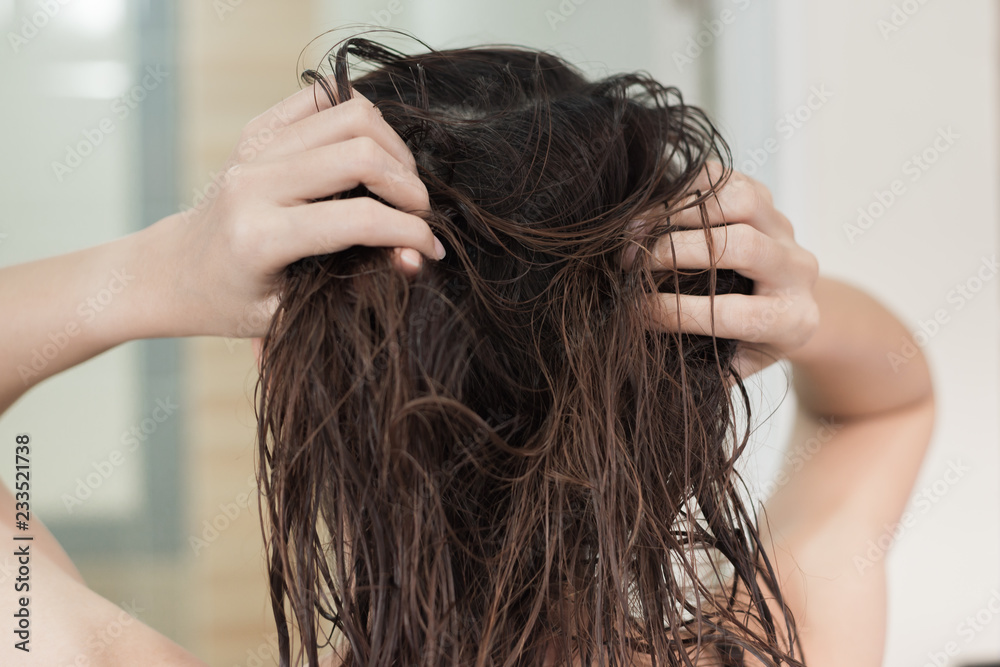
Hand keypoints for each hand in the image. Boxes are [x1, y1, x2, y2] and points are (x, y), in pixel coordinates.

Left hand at [145, 86, 443, 337]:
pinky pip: (324, 99)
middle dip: (408, 185)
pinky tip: (369, 155)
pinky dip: (359, 119)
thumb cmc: (232, 302)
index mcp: (261, 236)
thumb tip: (416, 259)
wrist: (174, 271)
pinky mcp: (258, 130)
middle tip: (419, 214)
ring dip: (392, 148)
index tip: (431, 248)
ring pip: (351, 115)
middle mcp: (255, 183)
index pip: (359, 218)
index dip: (410, 231)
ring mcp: (254, 149)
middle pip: (361, 154)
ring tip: (400, 184)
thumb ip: (358, 284)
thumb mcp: (295, 312)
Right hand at [634, 164, 819, 379]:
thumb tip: (646, 360)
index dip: (675, 312)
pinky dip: (687, 188)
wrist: (791, 304)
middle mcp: (796, 271)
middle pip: (739, 246)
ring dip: (679, 212)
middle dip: (674, 252)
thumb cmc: (751, 342)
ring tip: (637, 230)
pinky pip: (728, 178)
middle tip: (630, 265)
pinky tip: (655, 209)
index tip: (635, 310)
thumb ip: (702, 368)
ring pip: (739, 201)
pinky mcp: (769, 199)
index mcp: (789, 320)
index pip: (730, 313)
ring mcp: (785, 230)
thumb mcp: (735, 366)